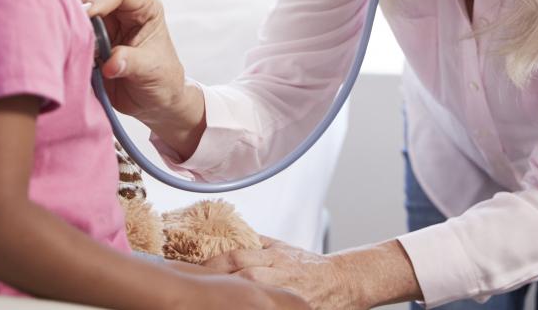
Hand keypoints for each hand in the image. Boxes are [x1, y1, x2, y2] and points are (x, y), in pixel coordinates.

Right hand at [78, 0, 201, 144]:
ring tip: (69, 37)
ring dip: (70, 16)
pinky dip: (64, 31)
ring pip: (77, 2)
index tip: (88, 15)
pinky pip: (70, 24)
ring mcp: (103, 20)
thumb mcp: (151, 71)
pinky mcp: (88, 36)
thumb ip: (131, 63)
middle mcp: (122, 8)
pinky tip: (64, 46)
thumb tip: (110, 63)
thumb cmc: (162, 81)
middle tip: (75, 24)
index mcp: (144, 6)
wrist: (153, 102)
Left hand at [204, 236, 361, 309]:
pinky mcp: (294, 308)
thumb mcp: (283, 248)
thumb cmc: (310, 266)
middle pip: (243, 276)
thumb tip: (229, 235)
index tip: (192, 266)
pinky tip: (235, 307)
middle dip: (218, 280)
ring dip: (233, 296)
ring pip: (255, 296)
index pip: (237, 256)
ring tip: (210, 300)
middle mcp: (279, 273)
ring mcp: (287, 295)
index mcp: (274, 256)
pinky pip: (271, 307)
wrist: (344, 281)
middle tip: (194, 285)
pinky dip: (256, 306)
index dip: (213, 262)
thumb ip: (258, 243)